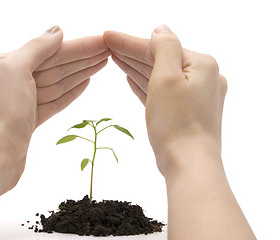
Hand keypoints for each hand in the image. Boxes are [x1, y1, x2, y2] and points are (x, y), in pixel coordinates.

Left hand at [0, 26, 108, 154]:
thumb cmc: (2, 112)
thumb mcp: (15, 69)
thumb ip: (37, 47)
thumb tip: (57, 30)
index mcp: (5, 63)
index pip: (49, 51)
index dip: (77, 46)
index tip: (100, 41)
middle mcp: (13, 79)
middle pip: (56, 65)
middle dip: (83, 57)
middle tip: (108, 50)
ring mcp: (23, 100)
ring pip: (58, 82)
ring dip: (81, 71)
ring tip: (103, 62)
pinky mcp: (31, 118)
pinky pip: (55, 100)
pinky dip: (71, 91)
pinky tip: (86, 81)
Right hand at [104, 26, 226, 175]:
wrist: (189, 164)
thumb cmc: (178, 123)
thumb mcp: (167, 78)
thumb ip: (165, 48)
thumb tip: (161, 30)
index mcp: (202, 65)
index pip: (159, 47)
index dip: (130, 42)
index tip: (108, 36)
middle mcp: (203, 78)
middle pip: (160, 60)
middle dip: (132, 53)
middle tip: (107, 44)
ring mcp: (195, 96)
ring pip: (160, 76)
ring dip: (137, 67)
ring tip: (114, 58)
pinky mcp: (186, 112)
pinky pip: (162, 92)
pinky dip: (146, 84)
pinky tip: (130, 78)